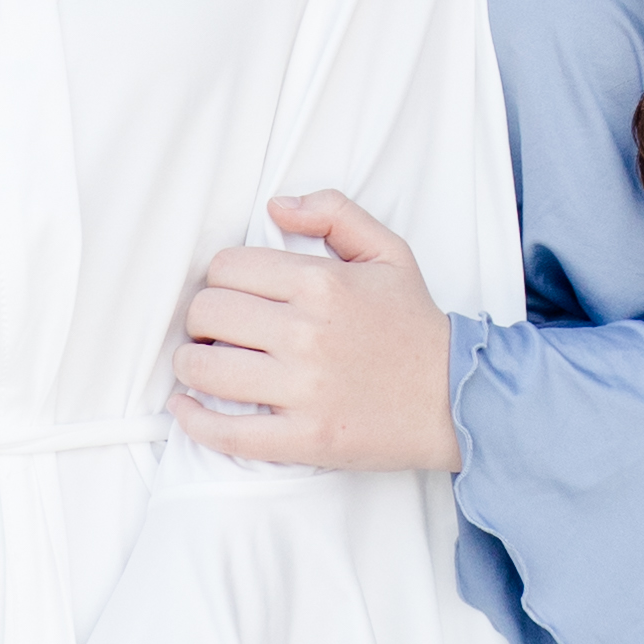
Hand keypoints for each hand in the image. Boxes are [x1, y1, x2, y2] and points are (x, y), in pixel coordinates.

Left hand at [167, 192, 457, 470]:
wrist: (457, 398)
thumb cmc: (414, 325)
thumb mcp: (388, 251)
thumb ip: (334, 213)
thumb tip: (276, 206)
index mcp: (321, 283)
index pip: (226, 268)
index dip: (221, 278)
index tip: (234, 294)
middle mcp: (307, 333)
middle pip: (208, 313)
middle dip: (203, 319)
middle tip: (217, 329)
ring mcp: (303, 389)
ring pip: (206, 369)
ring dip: (193, 364)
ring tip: (206, 363)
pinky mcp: (304, 438)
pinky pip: (226, 432)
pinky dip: (194, 421)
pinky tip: (186, 409)